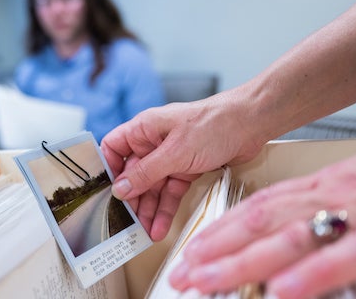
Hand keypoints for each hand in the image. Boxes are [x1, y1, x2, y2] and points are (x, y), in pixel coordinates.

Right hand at [101, 94, 263, 240]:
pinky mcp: (187, 169)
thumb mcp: (175, 152)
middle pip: (133, 174)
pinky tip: (160, 226)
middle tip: (125, 223)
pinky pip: (170, 192)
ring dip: (148, 209)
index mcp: (144, 129)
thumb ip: (146, 173)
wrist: (251, 124)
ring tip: (143, 232)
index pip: (114, 147)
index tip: (105, 192)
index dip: (107, 169)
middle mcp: (154, 143)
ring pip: (152, 187)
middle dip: (130, 199)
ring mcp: (171, 157)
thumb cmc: (214, 124)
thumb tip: (121, 189)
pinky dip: (166, 209)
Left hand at [169, 145, 355, 298]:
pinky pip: (349, 254)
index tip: (193, 248)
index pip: (259, 205)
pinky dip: (314, 273)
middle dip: (217, 249)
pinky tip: (282, 291)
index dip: (221, 228)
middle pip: (261, 221)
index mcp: (324, 184)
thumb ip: (321, 209)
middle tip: (183, 272)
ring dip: (245, 261)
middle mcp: (332, 194)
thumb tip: (287, 240)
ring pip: (291, 236)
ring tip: (208, 281)